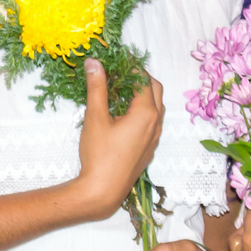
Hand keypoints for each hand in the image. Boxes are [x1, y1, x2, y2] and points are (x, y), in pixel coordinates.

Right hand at [70, 62, 161, 220]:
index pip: (143, 80)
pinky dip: (142, 110)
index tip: (117, 60)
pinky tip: (122, 115)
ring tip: (119, 92)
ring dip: (142, 95)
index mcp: (146, 113)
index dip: (131, 66)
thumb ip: (97, 87)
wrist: (103, 190)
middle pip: (155, 90)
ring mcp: (154, 137)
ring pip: (156, 107)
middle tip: (120, 73)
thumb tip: (95, 63)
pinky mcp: (149, 148)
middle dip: (140, 78)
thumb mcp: (95, 117)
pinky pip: (152, 122)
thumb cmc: (99, 153)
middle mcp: (156, 123)